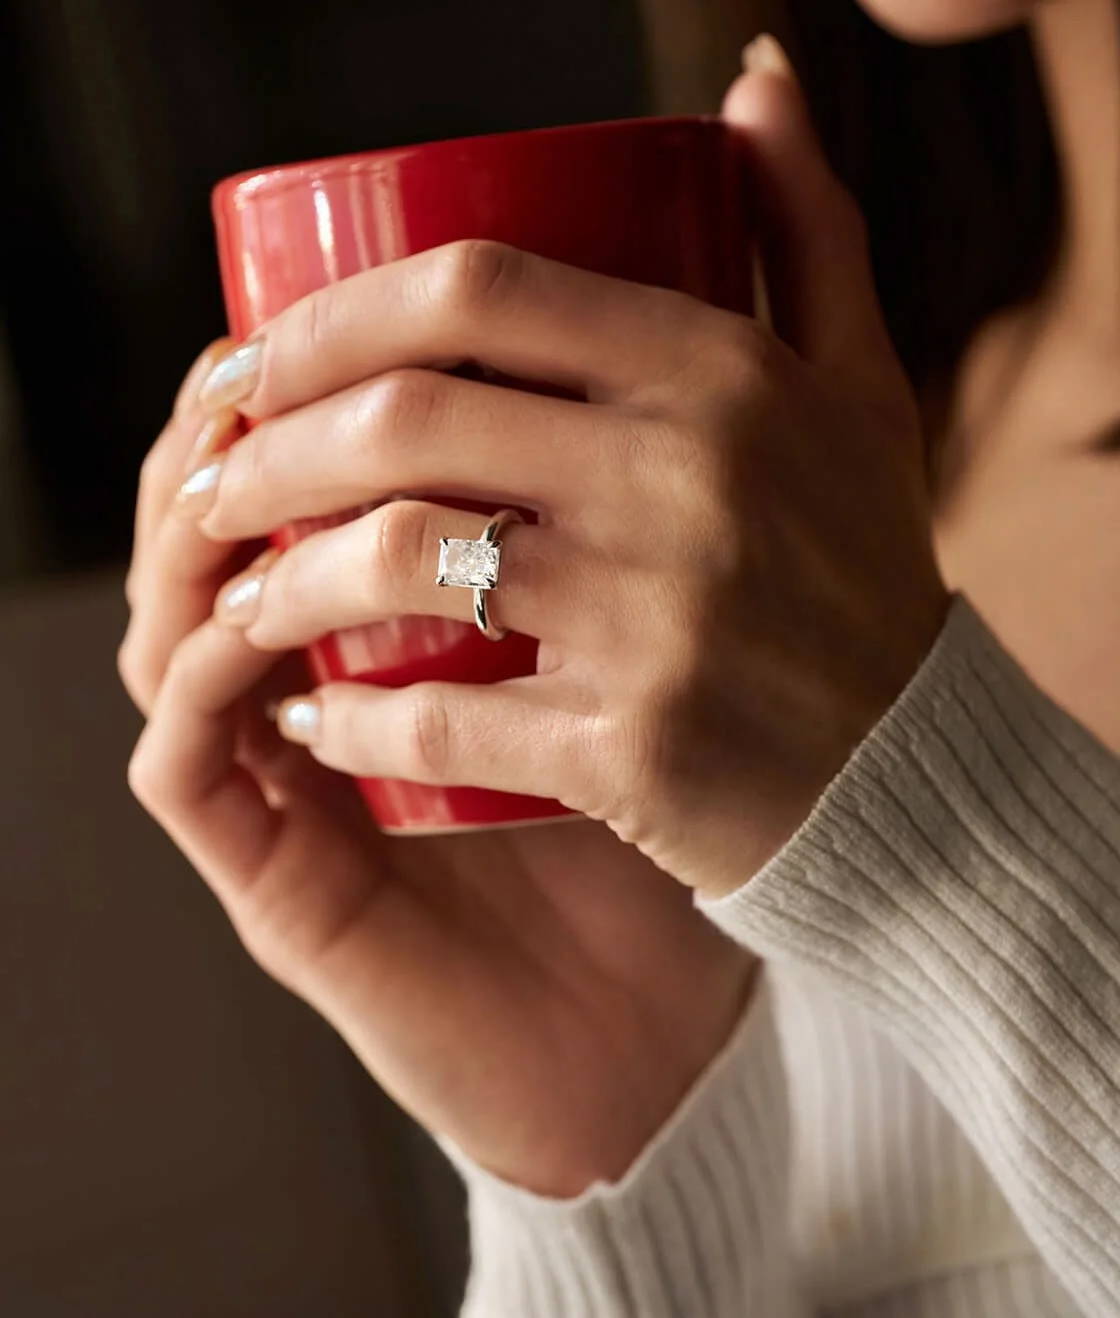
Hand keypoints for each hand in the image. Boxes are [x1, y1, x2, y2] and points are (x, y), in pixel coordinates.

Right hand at [121, 348, 756, 1201]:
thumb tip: (750, 298)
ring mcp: (291, 785)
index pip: (309, 483)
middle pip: (214, 535)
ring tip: (228, 455)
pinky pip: (189, 762)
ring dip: (181, 535)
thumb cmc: (685, 810)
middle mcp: (326, 695)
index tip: (334, 303)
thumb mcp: (677, 638)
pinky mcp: (280, 878)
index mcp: (402, 631)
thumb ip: (683, 518)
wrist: (676, 1019)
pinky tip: (248, 607)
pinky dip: (200, 670)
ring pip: (171, 629)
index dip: (293, 387)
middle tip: (250, 363)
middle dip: (224, 436)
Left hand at [174, 44, 951, 899]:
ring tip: (240, 591)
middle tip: (213, 475)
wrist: (925, 773)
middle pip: (408, 416)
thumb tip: (754, 71)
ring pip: (399, 559)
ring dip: (282, 579)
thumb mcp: (858, 382)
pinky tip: (301, 720)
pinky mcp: (635, 745)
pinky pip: (439, 718)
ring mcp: (660, 613)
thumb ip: (805, 220)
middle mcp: (686, 475)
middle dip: (266, 442)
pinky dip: (344, 723)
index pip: (479, 289)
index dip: (331, 313)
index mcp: (722, 372)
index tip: (253, 356)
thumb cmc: (863, 564)